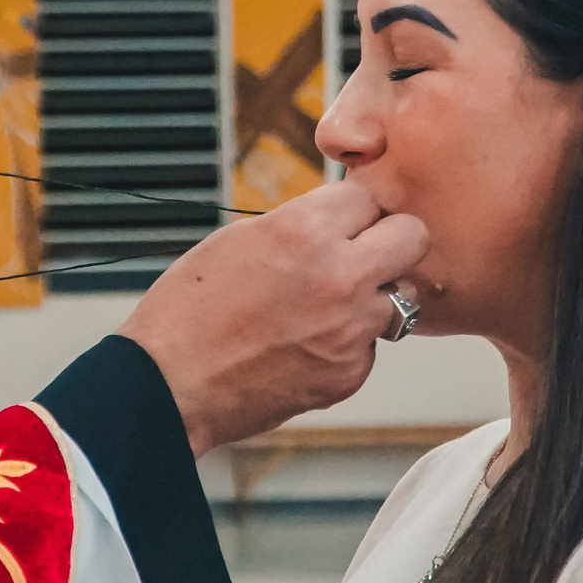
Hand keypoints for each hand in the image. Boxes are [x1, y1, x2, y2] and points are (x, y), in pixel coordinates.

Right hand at [118, 182, 427, 455]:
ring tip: (330, 307)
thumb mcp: (238, 241)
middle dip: (391, 242)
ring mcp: (349, 330)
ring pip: (402, 297)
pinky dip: (348, 345)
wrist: (169, 386)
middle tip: (363, 254)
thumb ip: (299, 227)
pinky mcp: (349, 374)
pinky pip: (371, 347)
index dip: (352, 211)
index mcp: (305, 231)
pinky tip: (305, 347)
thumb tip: (338, 222)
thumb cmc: (188, 312)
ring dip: (376, 297)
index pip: (368, 196)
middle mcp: (339, 276)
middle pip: (413, 236)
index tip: (341, 223)